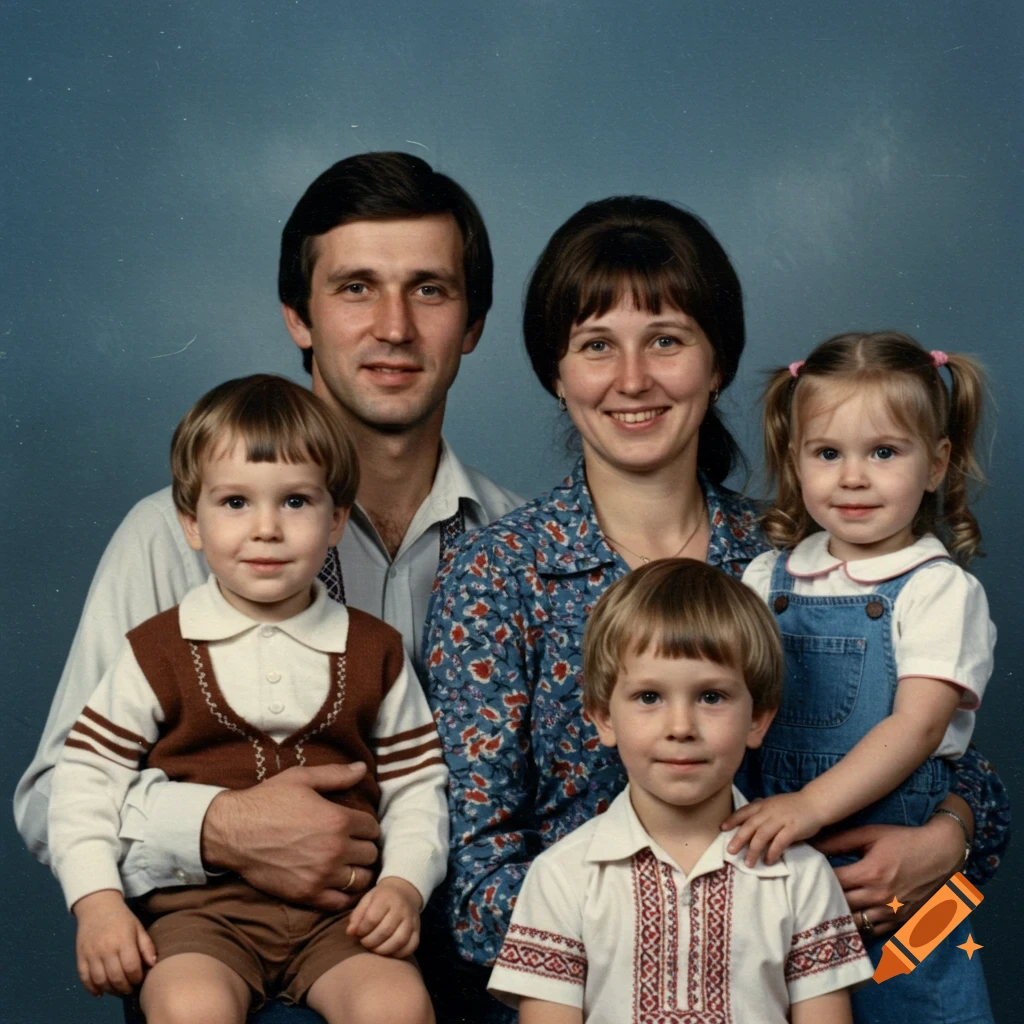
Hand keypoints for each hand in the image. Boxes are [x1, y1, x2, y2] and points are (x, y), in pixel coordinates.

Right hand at [72, 890, 156, 996]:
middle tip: (130, 989)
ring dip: (110, 990)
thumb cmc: (122, 918)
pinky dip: (91, 989)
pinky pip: (84, 978)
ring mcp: (91, 954)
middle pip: (116, 977)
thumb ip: (146, 946)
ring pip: (100, 981)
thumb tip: (152, 965)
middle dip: (125, 988)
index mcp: (123, 940)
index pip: (131, 967)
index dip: (136, 978)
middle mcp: (106, 949)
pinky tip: (100, 992)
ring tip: (118, 991)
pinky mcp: (80, 957)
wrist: (98, 907)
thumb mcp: (138, 928)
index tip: (139, 979)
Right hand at [201, 762, 380, 911]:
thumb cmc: (267, 801)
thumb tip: (363, 768)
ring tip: (349, 863)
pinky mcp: (307, 894)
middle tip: (353, 844)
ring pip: (361, 879)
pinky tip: (338, 883)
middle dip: (364, 847)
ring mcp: (322, 875)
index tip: (357, 826)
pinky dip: (345, 894)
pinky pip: (341, 902)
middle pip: (371, 854)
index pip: (372, 828)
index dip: (366, 825)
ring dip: (358, 870)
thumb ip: (336, 774)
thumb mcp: (302, 779)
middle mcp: (335, 849)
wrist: (234, 832)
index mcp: (337, 820)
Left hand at [346, 876, 422, 957]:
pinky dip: (399, 953)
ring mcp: (411, 920)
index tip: (358, 933)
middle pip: (385, 931)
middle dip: (370, 942)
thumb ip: (357, 915)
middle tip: (364, 942)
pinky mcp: (417, 930)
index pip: (372, 918)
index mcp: (386, 897)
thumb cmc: (381, 898)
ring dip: (383, 949)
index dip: (362, 929)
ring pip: (399, 940)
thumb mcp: (367, 899)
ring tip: (374, 949)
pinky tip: (388, 951)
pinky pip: (411, 946)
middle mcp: (401, 908)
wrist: (404, 891)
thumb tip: (350, 932)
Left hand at [722, 791, 824, 865]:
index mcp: (763, 805)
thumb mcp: (774, 803)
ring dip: (753, 851)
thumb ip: (762, 810)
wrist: (815, 802)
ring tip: (749, 863)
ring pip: (762, 836)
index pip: (744, 812)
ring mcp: (780, 820)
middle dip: (738, 839)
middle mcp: (769, 811)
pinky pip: (779, 842)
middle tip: (730, 852)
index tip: (722, 828)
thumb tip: (748, 817)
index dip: (732, 820)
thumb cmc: (793, 805)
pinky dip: (772, 853)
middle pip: (749, 826)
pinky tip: (768, 861)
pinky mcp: (792, 829)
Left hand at [814, 813, 964, 935]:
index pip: (834, 883)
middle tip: (806, 897)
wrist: (941, 854)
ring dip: (839, 920)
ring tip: (821, 914)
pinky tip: (845, 924)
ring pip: (856, 925)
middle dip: (822, 901)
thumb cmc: (903, 840)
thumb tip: (812, 844)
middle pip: (842, 906)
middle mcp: (881, 896)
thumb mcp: (870, 834)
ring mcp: (892, 912)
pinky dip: (859, 930)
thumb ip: (840, 840)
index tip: (802, 877)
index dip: (816, 880)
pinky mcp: (902, 921)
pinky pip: (873, 933)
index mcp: (871, 873)